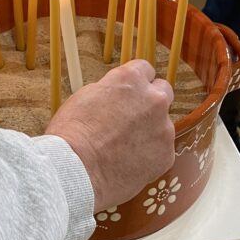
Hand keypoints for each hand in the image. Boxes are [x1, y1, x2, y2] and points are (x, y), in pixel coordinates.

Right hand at [46, 60, 174, 212]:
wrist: (77, 170)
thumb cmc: (73, 133)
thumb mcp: (86, 96)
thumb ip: (111, 91)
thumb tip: (119, 96)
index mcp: (131, 79)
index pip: (145, 69)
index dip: (136, 83)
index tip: (131, 93)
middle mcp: (153, 99)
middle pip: (163, 92)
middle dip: (150, 102)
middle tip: (133, 118)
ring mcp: (163, 127)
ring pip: (163, 124)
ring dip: (149, 131)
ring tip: (125, 148)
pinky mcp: (166, 154)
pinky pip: (161, 150)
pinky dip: (149, 155)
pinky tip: (129, 163)